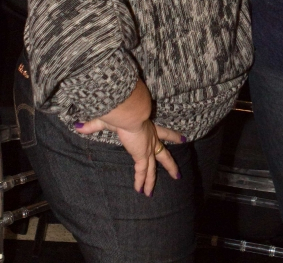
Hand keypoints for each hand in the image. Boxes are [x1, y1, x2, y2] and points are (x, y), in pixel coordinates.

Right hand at [73, 79, 184, 194]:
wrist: (128, 112)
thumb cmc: (121, 111)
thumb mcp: (108, 119)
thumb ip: (93, 125)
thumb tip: (78, 125)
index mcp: (148, 127)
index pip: (163, 133)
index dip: (172, 135)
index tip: (183, 138)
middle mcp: (151, 139)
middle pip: (164, 153)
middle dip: (171, 163)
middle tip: (178, 173)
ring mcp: (147, 148)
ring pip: (155, 167)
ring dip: (155, 179)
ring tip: (157, 193)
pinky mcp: (142, 155)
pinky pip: (142, 172)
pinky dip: (141, 182)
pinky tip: (142, 192)